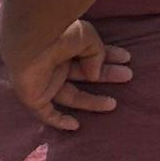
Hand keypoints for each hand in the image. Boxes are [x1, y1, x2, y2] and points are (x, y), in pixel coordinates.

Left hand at [7, 19, 134, 131]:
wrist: (31, 41)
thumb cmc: (60, 34)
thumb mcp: (87, 38)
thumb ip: (96, 54)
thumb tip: (95, 75)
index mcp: (63, 46)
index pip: (88, 54)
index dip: (108, 56)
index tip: (126, 58)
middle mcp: (53, 63)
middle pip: (82, 75)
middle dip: (105, 76)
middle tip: (128, 75)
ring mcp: (42, 81)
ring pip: (69, 96)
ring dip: (91, 101)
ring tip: (114, 103)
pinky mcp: (32, 97)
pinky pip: (45, 114)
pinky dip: (58, 121)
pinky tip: (75, 126)